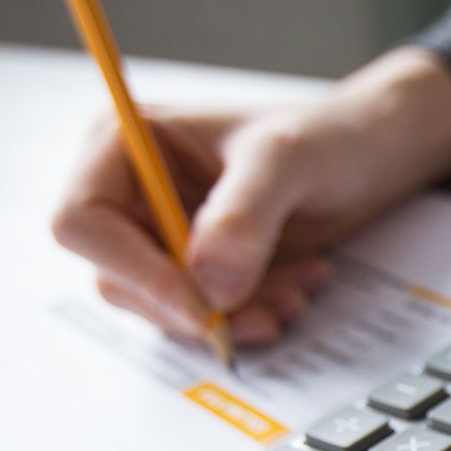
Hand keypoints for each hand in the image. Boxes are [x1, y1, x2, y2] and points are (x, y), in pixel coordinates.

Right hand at [52, 47, 450, 346]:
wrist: (368, 155)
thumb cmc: (323, 135)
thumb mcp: (286, 161)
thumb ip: (244, 215)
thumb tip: (207, 283)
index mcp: (123, 143)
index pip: (82, 222)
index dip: (135, 271)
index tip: (202, 304)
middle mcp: (130, 191)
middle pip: (119, 277)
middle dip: (194, 304)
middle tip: (267, 309)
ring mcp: (161, 234)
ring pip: (164, 306)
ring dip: (231, 315)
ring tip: (295, 292)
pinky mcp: (196, 269)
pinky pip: (203, 313)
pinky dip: (249, 313)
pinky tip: (296, 287)